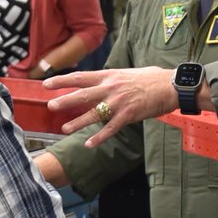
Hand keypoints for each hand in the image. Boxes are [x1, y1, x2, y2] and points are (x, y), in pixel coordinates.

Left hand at [43, 66, 177, 147]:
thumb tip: (99, 82)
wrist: (170, 85)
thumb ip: (110, 79)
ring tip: (64, 129)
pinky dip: (99, 137)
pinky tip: (89, 144)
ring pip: (93, 113)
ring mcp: (119, 102)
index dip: (62, 80)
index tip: (46, 84)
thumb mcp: (125, 73)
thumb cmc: (150, 79)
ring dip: (78, 122)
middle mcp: (111, 88)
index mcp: (109, 75)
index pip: (80, 77)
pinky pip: (110, 128)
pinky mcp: (128, 115)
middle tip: (50, 106)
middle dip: (64, 101)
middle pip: (82, 95)